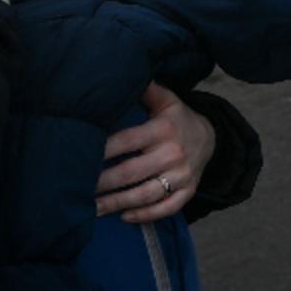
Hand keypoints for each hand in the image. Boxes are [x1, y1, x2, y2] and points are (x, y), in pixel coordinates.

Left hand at [95, 83, 215, 223]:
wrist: (211, 137)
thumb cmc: (178, 119)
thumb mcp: (166, 100)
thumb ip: (146, 91)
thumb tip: (120, 73)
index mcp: (163, 129)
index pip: (127, 141)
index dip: (103, 151)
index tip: (81, 158)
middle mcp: (173, 153)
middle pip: (131, 172)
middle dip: (102, 183)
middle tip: (78, 190)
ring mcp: (182, 176)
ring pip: (146, 194)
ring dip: (117, 203)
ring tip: (93, 209)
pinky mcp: (188, 192)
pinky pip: (166, 208)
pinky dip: (145, 215)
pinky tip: (124, 217)